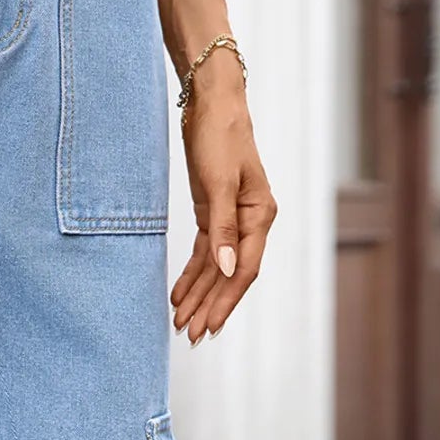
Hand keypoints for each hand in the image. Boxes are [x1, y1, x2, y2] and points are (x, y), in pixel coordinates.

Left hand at [169, 59, 277, 343]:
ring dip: (200, 295)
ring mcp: (231, 219)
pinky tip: (180, 294)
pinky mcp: (213, 213)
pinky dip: (193, 274)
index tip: (210, 325)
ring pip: (216, 268)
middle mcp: (249, 222)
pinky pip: (205, 253)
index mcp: (260, 216)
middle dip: (210, 306)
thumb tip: (227, 269)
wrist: (212, 104)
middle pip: (229, 275)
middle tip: (191, 335)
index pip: (244, 270)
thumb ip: (223, 227)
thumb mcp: (219, 183)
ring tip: (183, 322)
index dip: (226, 300)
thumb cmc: (221, 136)